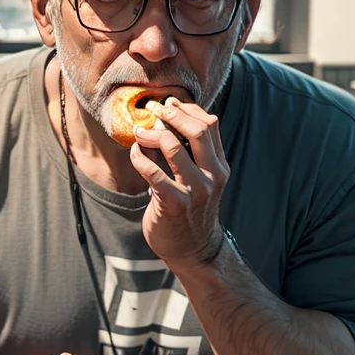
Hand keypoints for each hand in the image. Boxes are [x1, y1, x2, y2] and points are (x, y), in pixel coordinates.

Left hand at [130, 97, 227, 267]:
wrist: (193, 250)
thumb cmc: (191, 211)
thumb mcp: (197, 179)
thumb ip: (184, 154)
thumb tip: (159, 122)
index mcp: (220, 166)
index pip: (211, 125)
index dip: (188, 108)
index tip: (169, 103)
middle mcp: (212, 176)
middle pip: (199, 130)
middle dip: (173, 115)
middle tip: (154, 110)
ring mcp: (195, 191)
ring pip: (174, 147)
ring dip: (152, 134)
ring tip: (139, 132)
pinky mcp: (173, 204)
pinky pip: (152, 172)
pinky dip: (139, 157)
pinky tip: (134, 153)